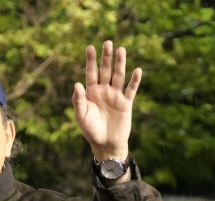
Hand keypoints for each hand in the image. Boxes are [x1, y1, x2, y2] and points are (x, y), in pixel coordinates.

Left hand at [72, 40, 141, 160]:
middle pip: (105, 70)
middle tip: (108, 42)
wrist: (106, 144)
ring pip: (118, 76)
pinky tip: (137, 70)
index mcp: (91, 92)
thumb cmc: (91, 130)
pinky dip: (134, 80)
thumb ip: (78, 100)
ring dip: (120, 64)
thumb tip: (77, 83)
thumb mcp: (81, 116)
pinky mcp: (126, 103)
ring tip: (121, 50)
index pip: (91, 73)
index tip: (90, 48)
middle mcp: (104, 91)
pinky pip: (131, 90)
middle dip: (106, 57)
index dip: (91, 61)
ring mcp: (116, 96)